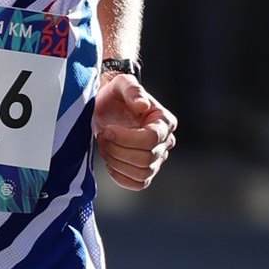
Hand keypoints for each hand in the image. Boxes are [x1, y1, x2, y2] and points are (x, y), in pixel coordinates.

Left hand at [93, 69, 175, 191]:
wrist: (106, 108)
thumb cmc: (115, 95)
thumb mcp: (121, 84)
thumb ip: (132, 90)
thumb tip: (143, 105)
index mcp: (164, 121)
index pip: (151, 139)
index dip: (126, 138)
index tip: (107, 129)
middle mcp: (166, 141)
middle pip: (145, 159)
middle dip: (117, 150)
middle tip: (103, 136)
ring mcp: (157, 158)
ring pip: (142, 173)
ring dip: (117, 163)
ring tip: (105, 146)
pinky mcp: (145, 170)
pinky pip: (139, 184)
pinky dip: (121, 178)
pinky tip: (109, 163)